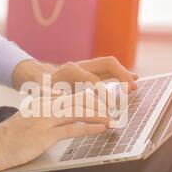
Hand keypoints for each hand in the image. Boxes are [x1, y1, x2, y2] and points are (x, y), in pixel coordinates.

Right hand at [0, 95, 110, 171]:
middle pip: (77, 100)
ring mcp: (45, 120)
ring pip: (78, 112)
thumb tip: (59, 119)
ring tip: (112, 118)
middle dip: (97, 104)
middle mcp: (44, 107)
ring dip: (98, 115)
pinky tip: (100, 128)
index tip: (102, 101)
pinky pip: (72, 129)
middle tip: (113, 108)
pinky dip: (89, 127)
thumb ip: (42, 116)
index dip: (89, 98)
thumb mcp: (27, 120)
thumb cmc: (7, 138)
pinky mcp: (45, 135)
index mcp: (41, 103)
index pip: (70, 96)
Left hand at [12, 57, 138, 92]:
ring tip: (134, 85)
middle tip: (132, 87)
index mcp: (71, 70)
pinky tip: (130, 81)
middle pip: (107, 64)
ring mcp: (87, 68)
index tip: (109, 107)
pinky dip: (120, 77)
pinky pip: (109, 73)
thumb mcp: (39, 90)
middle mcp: (81, 66)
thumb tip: (54, 93)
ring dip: (123, 74)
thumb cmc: (38, 86)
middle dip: (121, 74)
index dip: (102, 94)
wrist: (37, 77)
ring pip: (110, 67)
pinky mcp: (91, 73)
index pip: (93, 80)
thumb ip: (46, 91)